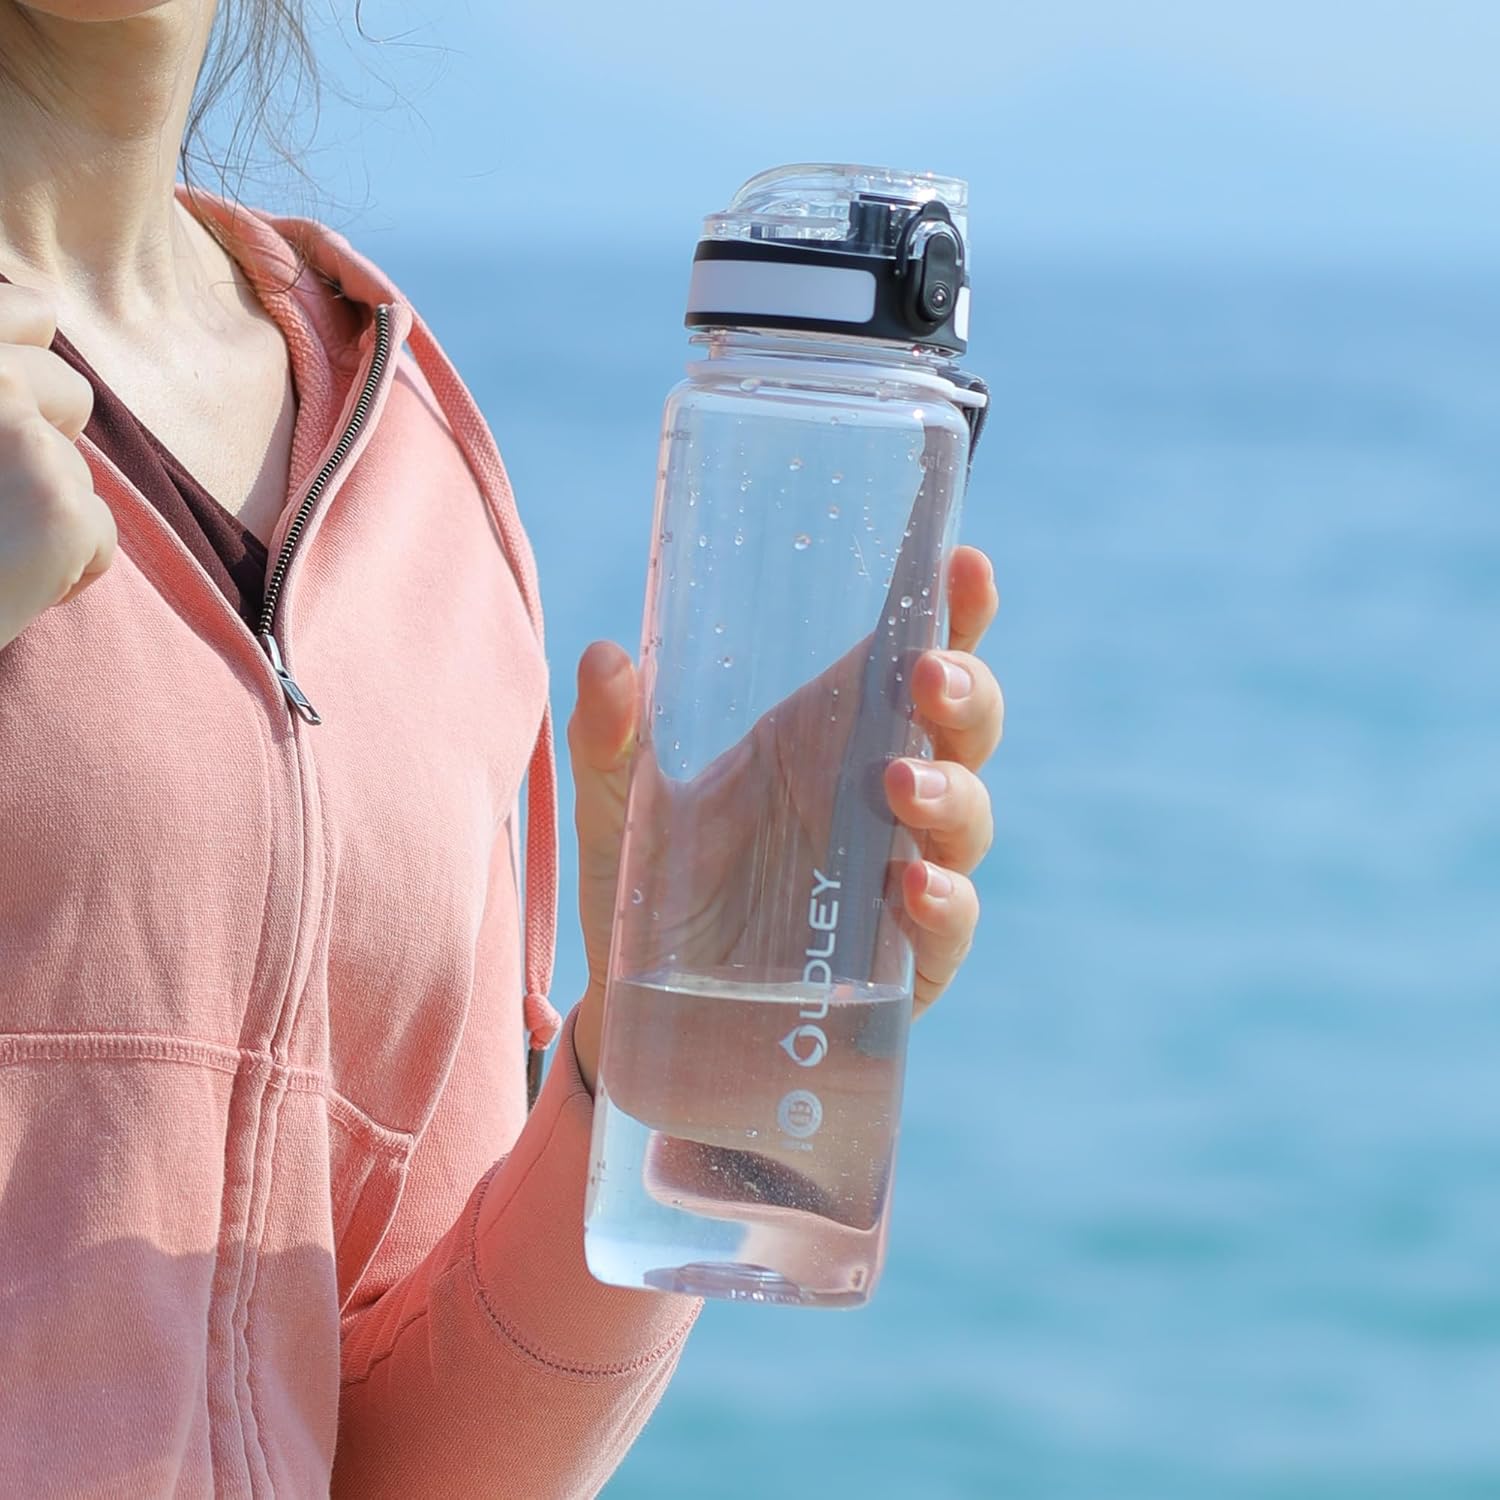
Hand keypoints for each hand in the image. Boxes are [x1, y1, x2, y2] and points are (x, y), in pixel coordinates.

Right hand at [0, 282, 111, 652]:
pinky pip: (98, 534)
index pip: (28, 310)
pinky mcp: (55, 500)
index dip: (26, 368)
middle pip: (72, 395)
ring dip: (46, 514)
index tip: (5, 425)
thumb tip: (38, 307)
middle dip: (42, 456)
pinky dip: (62, 573)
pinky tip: (6, 589)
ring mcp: (9, 424)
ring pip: (84, 470)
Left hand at [568, 544, 1002, 1093]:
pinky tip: (908, 886)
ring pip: (969, 815)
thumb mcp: (619, 807)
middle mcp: (877, 796)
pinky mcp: (906, 961)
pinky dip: (944, 901)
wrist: (644, 1017)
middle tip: (927, 675)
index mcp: (826, 738)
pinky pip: (949, 923)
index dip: (951, 608)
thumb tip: (605, 656)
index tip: (963, 561)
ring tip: (900, 782)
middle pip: (962, 725)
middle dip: (965, 690)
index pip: (910, 656)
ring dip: (951, 790)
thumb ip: (610, 738)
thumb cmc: (652, 891)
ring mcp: (899, 873)